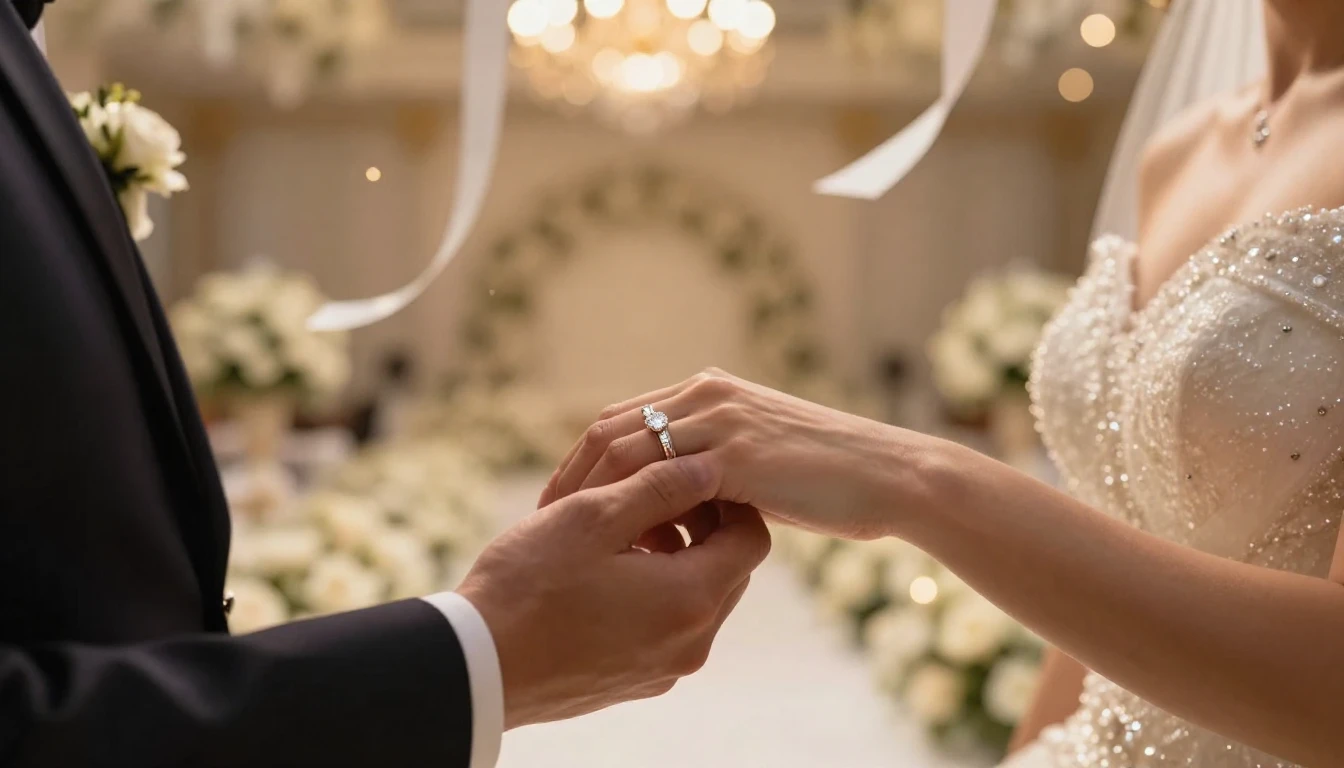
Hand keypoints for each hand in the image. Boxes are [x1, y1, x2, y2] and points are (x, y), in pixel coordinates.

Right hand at [456, 454, 770, 728]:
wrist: (476, 667)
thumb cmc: (529, 585)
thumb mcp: (593, 517)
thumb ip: (661, 486)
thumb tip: (709, 465)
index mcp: (690, 599)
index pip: (752, 539)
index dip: (729, 499)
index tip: (688, 477)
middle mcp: (690, 642)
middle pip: (728, 569)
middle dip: (700, 527)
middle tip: (649, 500)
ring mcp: (665, 669)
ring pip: (697, 599)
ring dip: (675, 558)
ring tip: (621, 533)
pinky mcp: (637, 682)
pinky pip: (668, 627)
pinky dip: (653, 592)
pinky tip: (605, 572)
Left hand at [539, 369, 949, 540]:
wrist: (889, 476)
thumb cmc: (829, 477)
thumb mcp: (760, 458)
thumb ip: (713, 465)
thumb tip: (674, 501)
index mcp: (706, 390)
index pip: (618, 421)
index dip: (581, 464)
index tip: (556, 505)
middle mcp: (706, 394)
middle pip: (608, 431)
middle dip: (570, 478)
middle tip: (543, 524)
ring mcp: (720, 419)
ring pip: (626, 452)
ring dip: (591, 497)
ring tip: (569, 541)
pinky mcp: (736, 453)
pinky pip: (663, 482)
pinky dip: (634, 512)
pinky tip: (620, 549)